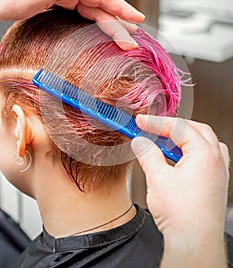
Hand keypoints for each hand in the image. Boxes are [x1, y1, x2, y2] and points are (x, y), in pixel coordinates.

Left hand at [0, 0, 143, 48]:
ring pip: (95, 9)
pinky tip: (104, 28)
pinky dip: (99, 21)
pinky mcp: (60, 3)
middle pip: (100, 4)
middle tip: (132, 39)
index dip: (120, 6)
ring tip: (125, 35)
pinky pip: (85, 13)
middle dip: (120, 21)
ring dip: (112, 22)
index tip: (136, 18)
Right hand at [131, 115, 229, 266]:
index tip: (141, 122)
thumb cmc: (183, 215)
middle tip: (152, 128)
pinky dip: (191, 152)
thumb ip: (148, 154)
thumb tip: (141, 143)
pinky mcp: (215, 183)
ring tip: (165, 141)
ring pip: (203, 142)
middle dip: (172, 126)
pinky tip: (177, 160)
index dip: (156, 123)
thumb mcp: (157, 178)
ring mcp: (218, 171)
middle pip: (195, 129)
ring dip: (184, 138)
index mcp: (205, 153)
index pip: (178, 127)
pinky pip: (206, 157)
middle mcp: (216, 159)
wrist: (195, 241)